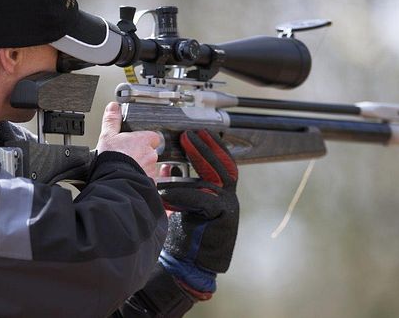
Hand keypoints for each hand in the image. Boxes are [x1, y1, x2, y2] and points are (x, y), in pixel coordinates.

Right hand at [95, 102, 161, 175]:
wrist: (113, 181)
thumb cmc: (111, 159)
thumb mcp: (107, 136)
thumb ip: (112, 121)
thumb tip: (113, 107)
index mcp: (144, 140)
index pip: (153, 136)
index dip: (144, 139)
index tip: (136, 142)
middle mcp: (151, 154)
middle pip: (151, 152)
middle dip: (142, 154)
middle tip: (128, 157)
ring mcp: (152, 169)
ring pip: (150, 167)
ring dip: (142, 167)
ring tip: (127, 169)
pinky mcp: (150, 183)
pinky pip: (149, 180)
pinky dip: (141, 180)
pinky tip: (131, 179)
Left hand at [157, 130, 238, 297]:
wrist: (189, 266)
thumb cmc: (185, 235)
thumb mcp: (182, 202)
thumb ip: (180, 183)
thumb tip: (170, 163)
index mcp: (220, 193)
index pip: (220, 163)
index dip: (211, 146)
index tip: (198, 131)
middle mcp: (228, 199)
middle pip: (222, 166)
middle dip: (206, 148)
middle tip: (190, 134)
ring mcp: (229, 209)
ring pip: (213, 181)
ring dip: (196, 163)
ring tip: (180, 150)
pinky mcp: (223, 220)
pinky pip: (204, 201)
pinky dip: (185, 194)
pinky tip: (169, 190)